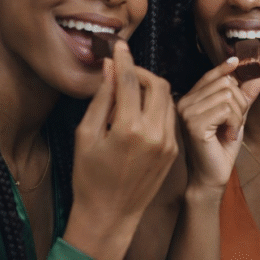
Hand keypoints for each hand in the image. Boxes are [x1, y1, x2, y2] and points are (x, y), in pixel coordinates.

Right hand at [69, 41, 178, 259]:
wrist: (111, 215)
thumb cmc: (89, 177)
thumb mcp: (86, 135)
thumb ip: (101, 99)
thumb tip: (109, 68)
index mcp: (128, 129)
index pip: (129, 81)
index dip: (123, 59)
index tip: (118, 45)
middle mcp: (154, 133)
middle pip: (157, 84)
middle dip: (141, 72)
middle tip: (124, 72)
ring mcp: (168, 142)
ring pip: (168, 99)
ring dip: (152, 88)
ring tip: (131, 90)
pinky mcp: (174, 150)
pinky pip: (171, 116)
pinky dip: (159, 105)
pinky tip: (142, 108)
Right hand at [176, 57, 259, 189]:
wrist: (213, 176)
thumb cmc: (222, 147)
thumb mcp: (238, 115)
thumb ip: (247, 93)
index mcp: (190, 99)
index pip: (210, 75)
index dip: (225, 68)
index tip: (238, 61)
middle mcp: (184, 102)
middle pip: (225, 83)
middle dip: (240, 102)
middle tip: (235, 122)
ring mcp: (187, 112)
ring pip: (228, 95)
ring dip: (238, 115)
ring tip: (230, 131)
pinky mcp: (194, 124)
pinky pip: (227, 110)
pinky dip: (235, 123)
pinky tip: (227, 136)